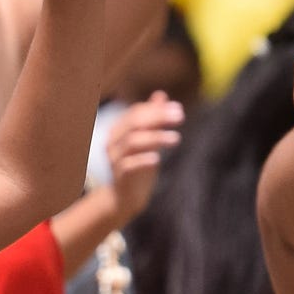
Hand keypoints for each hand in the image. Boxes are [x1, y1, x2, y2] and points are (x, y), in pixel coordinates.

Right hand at [105, 93, 185, 217]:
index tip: (178, 109)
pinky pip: (129, 165)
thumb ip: (152, 119)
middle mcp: (113, 142)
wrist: (125, 198)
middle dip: (158, 117)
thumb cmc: (138, 166)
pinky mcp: (120, 176)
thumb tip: (160, 95)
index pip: (136, 112)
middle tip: (180, 117)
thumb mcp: (148, 141)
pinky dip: (143, 160)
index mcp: (119, 131)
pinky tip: (158, 159)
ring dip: (156, 138)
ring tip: (176, 138)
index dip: (156, 109)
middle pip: (134, 123)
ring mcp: (115, 159)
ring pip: (133, 142)